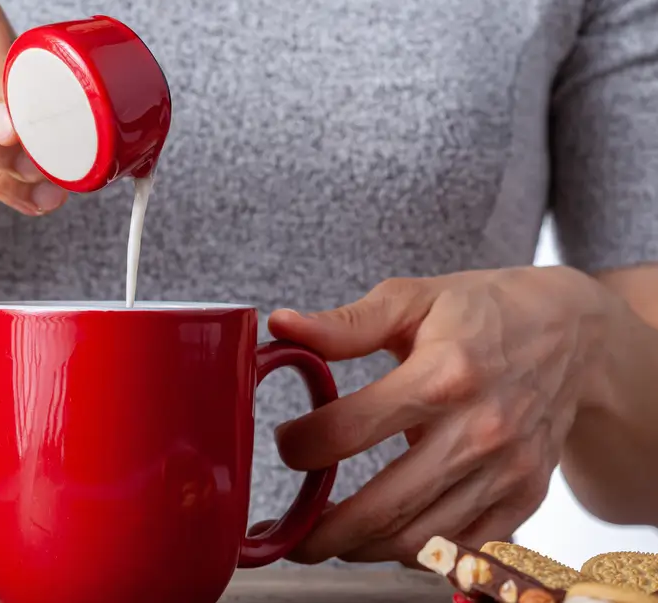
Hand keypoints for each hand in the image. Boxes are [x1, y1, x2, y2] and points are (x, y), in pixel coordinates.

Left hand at [267, 266, 617, 566]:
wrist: (573, 334)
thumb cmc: (483, 312)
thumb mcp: (413, 299)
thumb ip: (345, 323)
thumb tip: (280, 325)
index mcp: (443, 374)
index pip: (349, 430)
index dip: (302, 446)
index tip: (286, 444)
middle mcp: (479, 430)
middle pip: (384, 505)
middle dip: (322, 530)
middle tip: (288, 531)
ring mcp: (506, 470)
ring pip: (420, 538)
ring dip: (361, 549)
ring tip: (327, 538)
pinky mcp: (524, 496)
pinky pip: (461, 547)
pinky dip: (415, 553)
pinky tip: (382, 539)